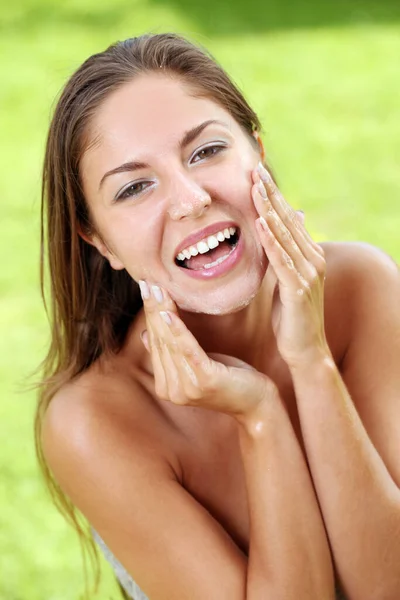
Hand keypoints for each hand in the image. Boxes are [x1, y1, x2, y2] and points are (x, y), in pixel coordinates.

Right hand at [138, 281, 278, 418]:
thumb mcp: (197, 365)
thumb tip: (146, 335)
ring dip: (162, 313)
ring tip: (157, 290)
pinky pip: (188, 349)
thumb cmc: (229, 380)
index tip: (146, 289)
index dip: (150, 315)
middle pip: (161, 341)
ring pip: (171, 343)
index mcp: (166, 387)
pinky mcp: (204, 380)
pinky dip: (177, 329)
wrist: (257, 404)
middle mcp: (172, 390)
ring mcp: (187, 388)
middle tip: (147, 283)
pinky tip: (169, 312)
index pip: (155, 344)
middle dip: (153, 310)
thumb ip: (172, 354)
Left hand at [252, 162, 330, 369]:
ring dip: (269, 209)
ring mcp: (307, 273)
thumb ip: (283, 256)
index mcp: (308, 255)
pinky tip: (261, 222)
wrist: (304, 349)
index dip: (273, 196)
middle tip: (255, 169)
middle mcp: (312, 259)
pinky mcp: (298, 289)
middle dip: (270, 194)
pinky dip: (271, 240)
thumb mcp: (286, 280)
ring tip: (255, 186)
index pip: (288, 219)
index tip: (257, 174)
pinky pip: (282, 260)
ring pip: (285, 235)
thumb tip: (279, 234)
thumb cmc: (290, 317)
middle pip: (288, 220)